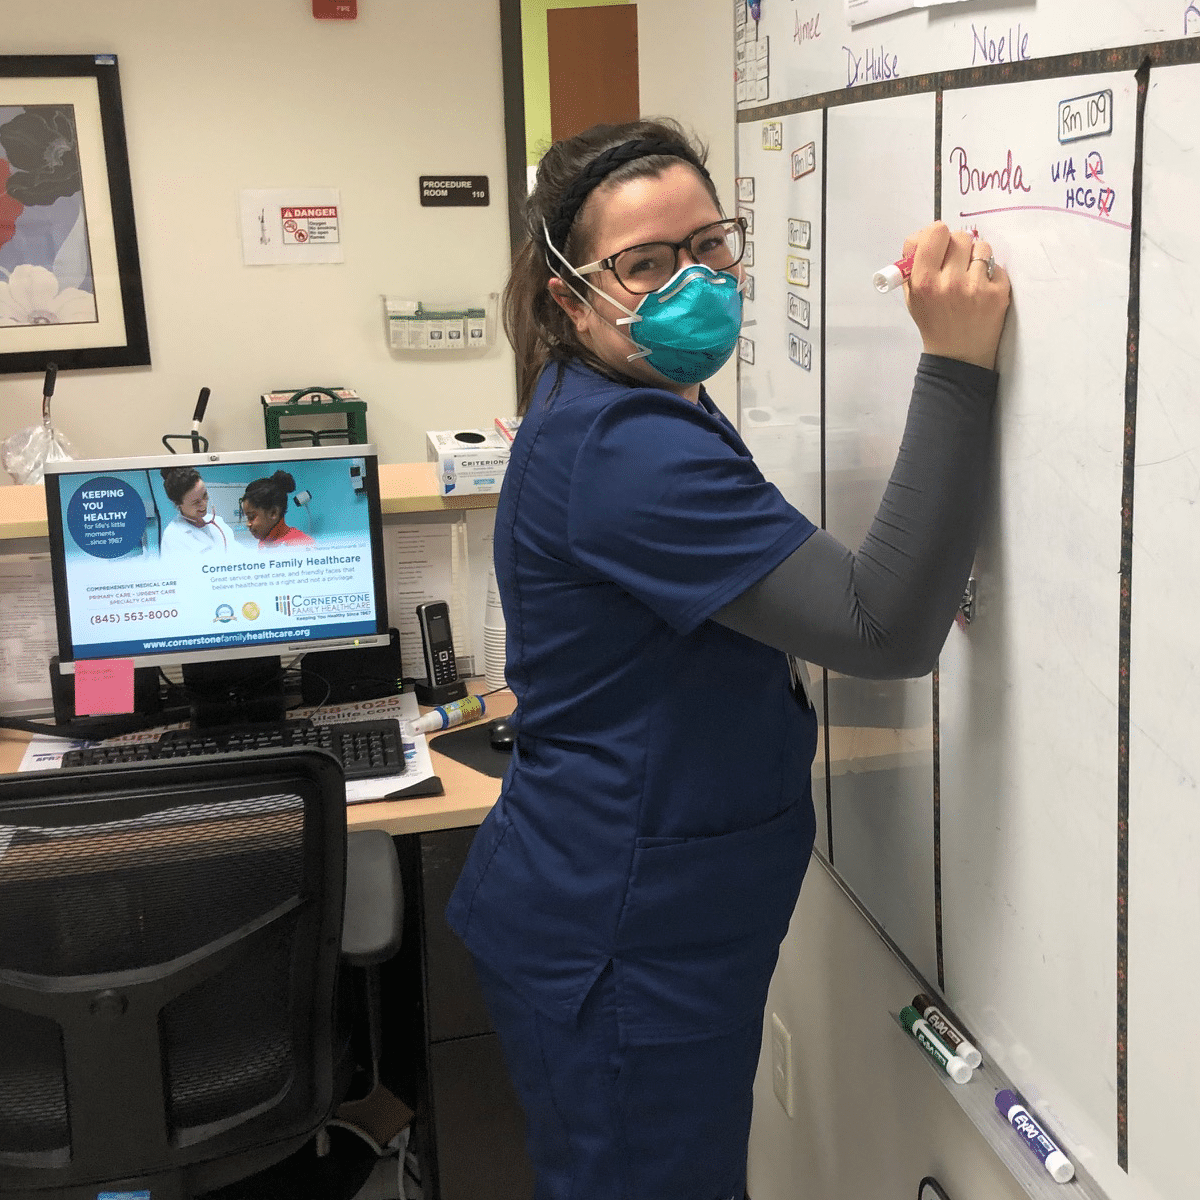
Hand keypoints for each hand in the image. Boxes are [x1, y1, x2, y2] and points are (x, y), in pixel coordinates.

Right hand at [902, 222, 1010, 369]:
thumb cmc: (933, 322)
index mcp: (923, 282)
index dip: (937, 235)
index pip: (935, 232)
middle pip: (959, 236)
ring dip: (975, 257)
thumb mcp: (912, 297)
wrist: (958, 356)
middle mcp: (949, 282)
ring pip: (981, 247)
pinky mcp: (998, 292)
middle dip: (957, 247)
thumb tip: (923, 235)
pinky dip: (989, 274)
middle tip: (955, 262)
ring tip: (970, 277)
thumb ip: (913, 265)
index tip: (938, 244)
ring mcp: (976, 287)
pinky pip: (995, 265)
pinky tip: (981, 291)